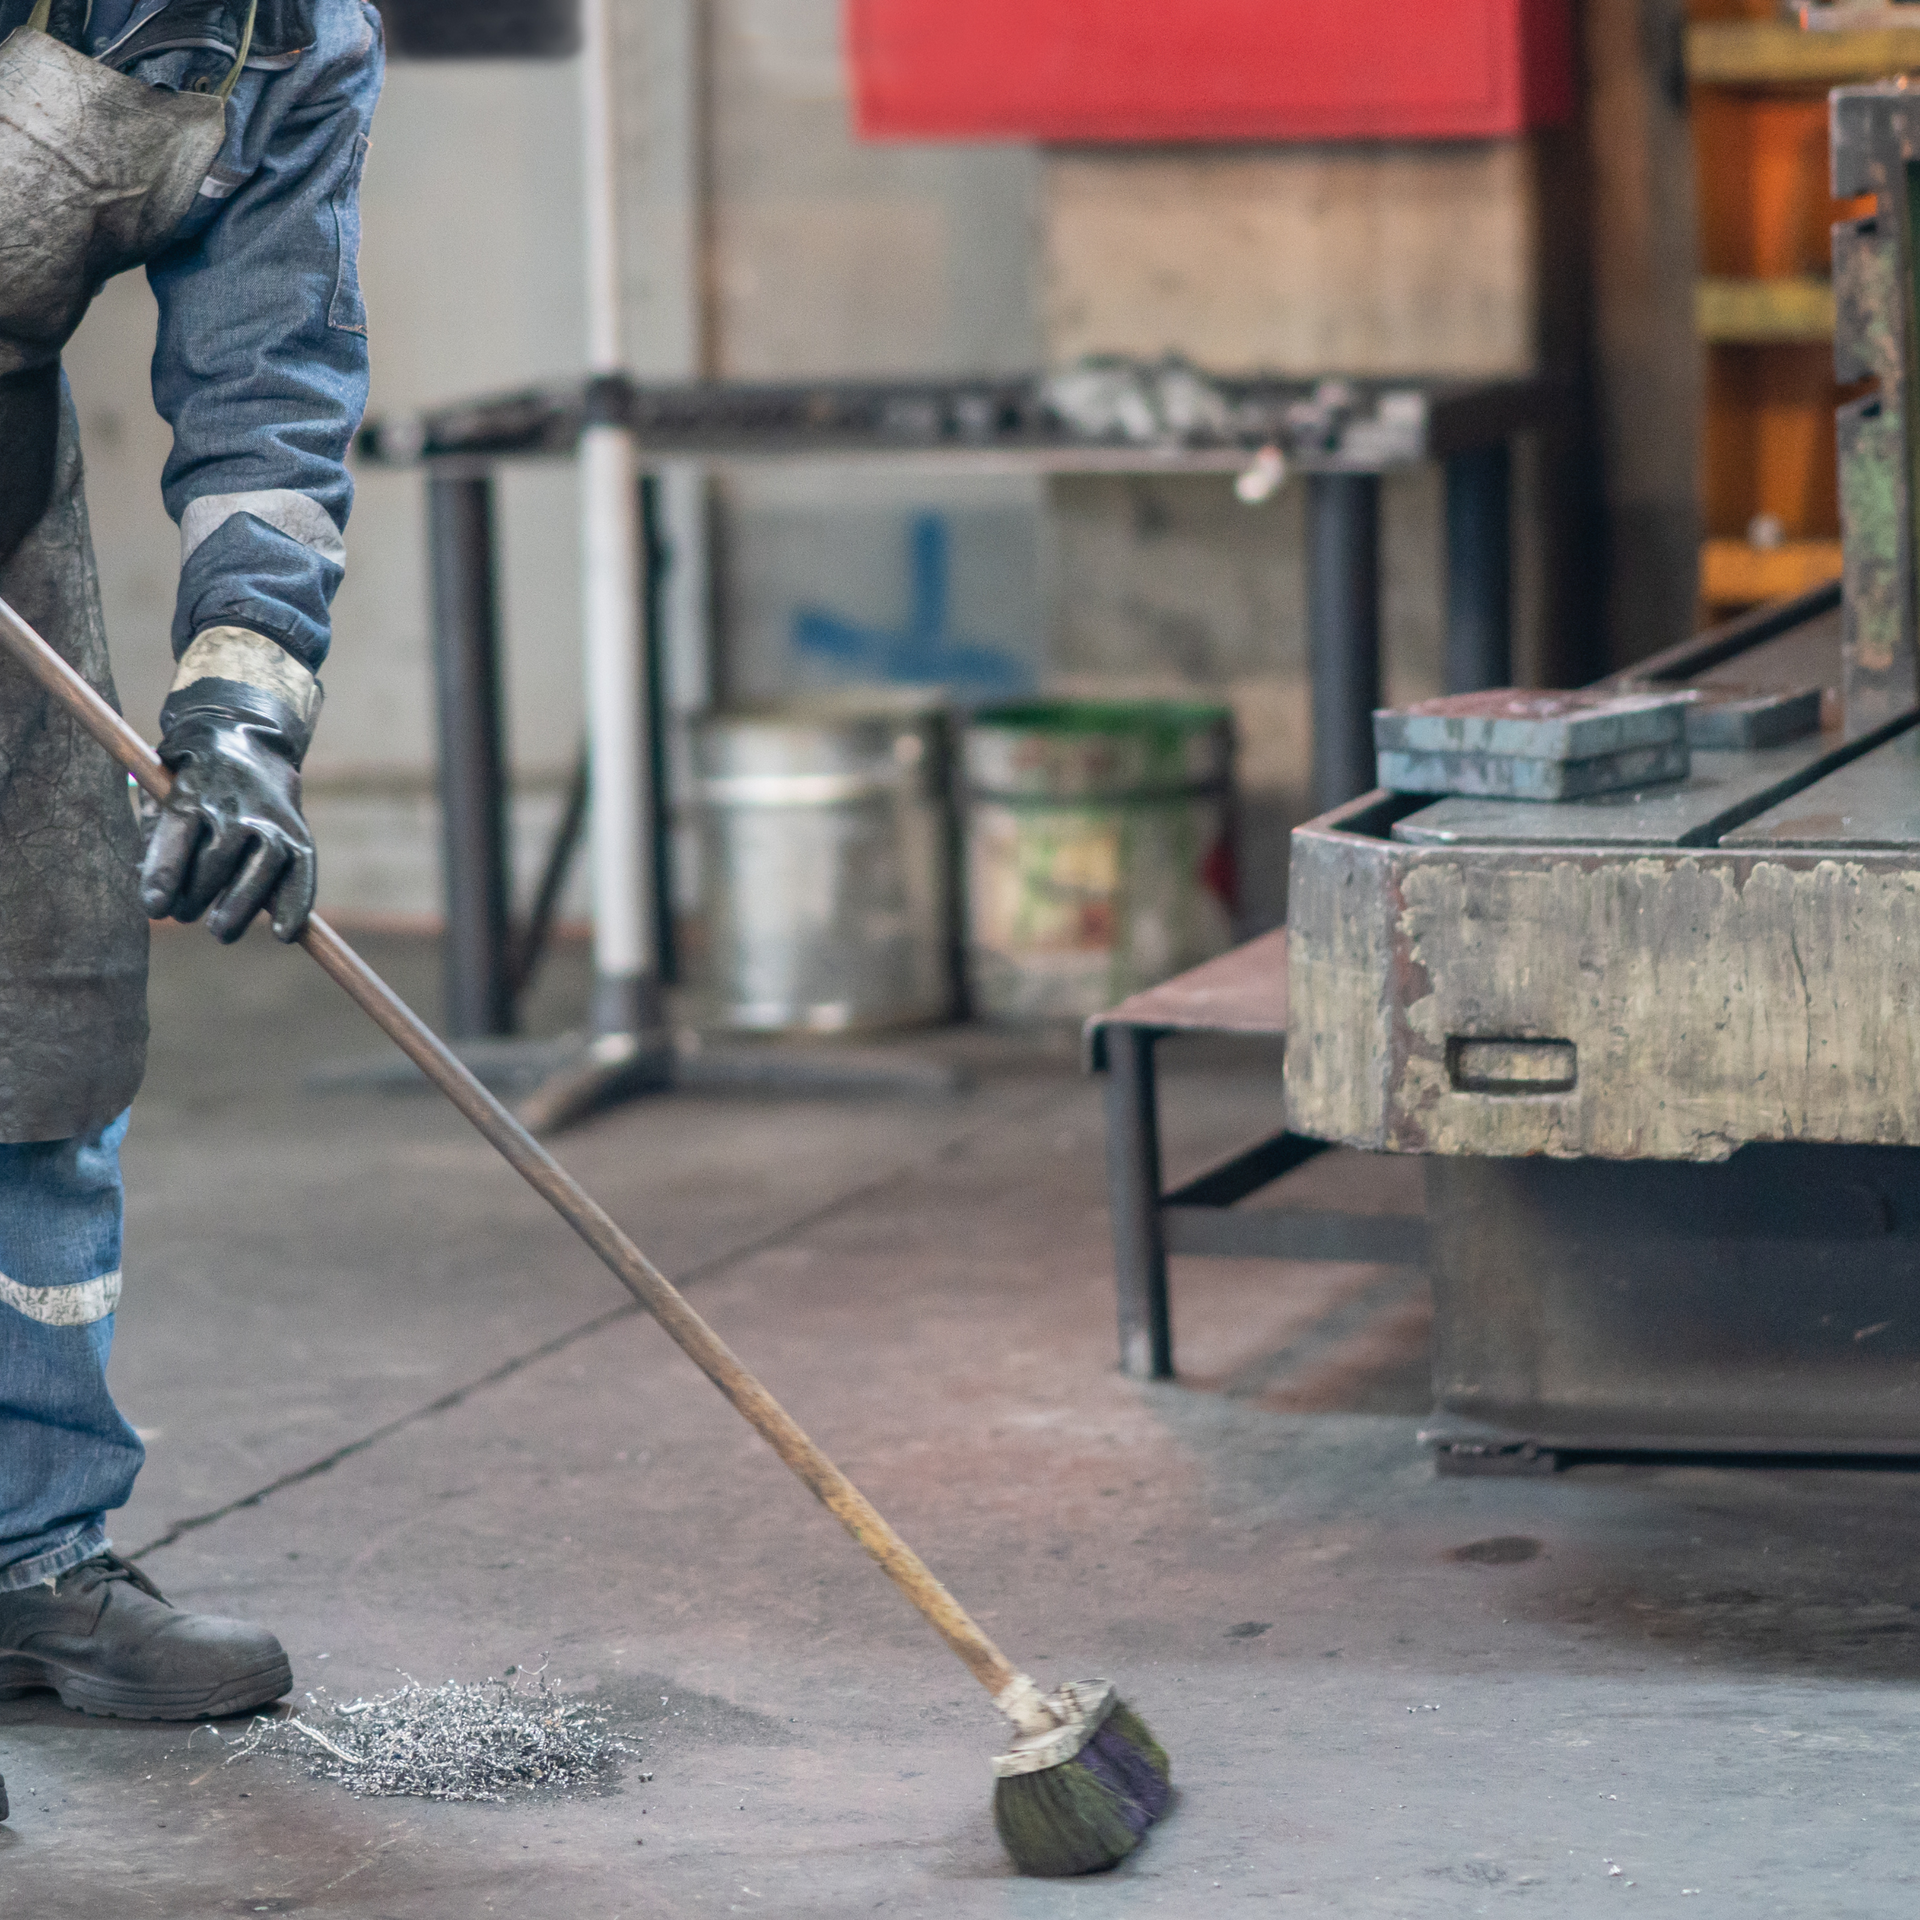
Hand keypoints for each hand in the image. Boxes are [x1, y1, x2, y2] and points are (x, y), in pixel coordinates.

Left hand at [139, 684, 315, 943]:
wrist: (246, 740)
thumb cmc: (190, 781)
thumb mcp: (160, 794)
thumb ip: (155, 841)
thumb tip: (157, 899)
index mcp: (191, 792)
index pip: (177, 837)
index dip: (164, 876)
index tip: (154, 909)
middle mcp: (234, 805)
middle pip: (216, 861)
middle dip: (195, 897)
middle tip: (184, 916)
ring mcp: (270, 820)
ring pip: (259, 868)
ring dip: (239, 906)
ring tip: (220, 932)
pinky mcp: (298, 834)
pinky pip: (300, 874)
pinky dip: (294, 906)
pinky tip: (283, 934)